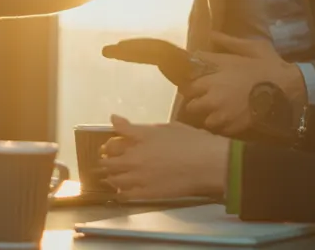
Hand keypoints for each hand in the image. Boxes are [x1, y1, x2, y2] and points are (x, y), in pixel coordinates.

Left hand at [100, 115, 229, 199]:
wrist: (208, 164)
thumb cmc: (192, 141)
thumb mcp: (167, 126)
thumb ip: (140, 127)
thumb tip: (116, 119)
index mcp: (141, 136)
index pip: (116, 136)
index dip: (111, 140)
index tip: (110, 143)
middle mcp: (134, 156)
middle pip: (108, 160)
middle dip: (106, 159)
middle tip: (107, 161)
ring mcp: (138, 176)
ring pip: (113, 178)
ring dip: (110, 176)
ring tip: (111, 177)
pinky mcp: (146, 193)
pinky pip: (124, 195)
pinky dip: (120, 193)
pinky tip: (122, 192)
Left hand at [182, 33, 306, 136]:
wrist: (287, 88)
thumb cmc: (268, 66)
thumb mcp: (249, 48)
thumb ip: (227, 43)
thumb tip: (212, 34)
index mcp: (213, 78)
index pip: (189, 86)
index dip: (194, 88)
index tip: (199, 88)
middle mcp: (213, 97)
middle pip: (191, 106)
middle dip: (198, 104)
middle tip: (208, 102)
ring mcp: (222, 114)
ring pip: (205, 121)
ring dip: (210, 117)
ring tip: (220, 113)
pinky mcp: (234, 127)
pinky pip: (221, 131)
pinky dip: (224, 127)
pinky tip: (232, 120)